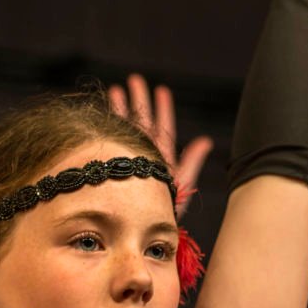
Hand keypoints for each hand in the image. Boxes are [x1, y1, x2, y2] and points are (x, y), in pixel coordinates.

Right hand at [108, 74, 212, 220]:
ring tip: (114, 90)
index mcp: (160, 156)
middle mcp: (143, 156)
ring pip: (124, 129)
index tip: (161, 90)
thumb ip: (192, 161)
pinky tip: (102, 114)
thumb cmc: (164, 211)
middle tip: (133, 80)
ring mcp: (128, 161)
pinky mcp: (113, 166)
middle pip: (141, 122)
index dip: (162, 108)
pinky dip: (108, 127)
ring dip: (121, 109)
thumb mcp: (181, 183)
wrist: (140, 227)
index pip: (163, 127)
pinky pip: (110, 142)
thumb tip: (205, 140)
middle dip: (137, 100)